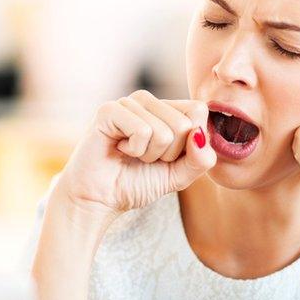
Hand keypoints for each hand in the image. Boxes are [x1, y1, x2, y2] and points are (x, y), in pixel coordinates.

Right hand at [55, 89, 216, 219]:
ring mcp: (128, 102)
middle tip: (144, 158)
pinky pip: (143, 131)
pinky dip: (134, 150)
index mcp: (166, 109)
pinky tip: (119, 149)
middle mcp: (149, 101)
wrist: (99, 199)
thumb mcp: (179, 176)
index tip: (166, 157)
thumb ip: (200, 159)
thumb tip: (200, 135)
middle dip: (168, 154)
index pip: (198, 111)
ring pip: (165, 131)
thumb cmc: (136, 183)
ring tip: (130, 154)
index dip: (189, 144)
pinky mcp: (109, 110)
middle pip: (185, 124)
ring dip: (149, 155)